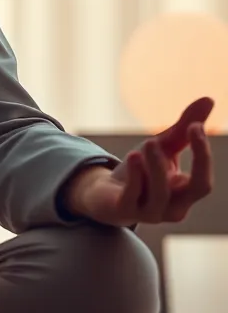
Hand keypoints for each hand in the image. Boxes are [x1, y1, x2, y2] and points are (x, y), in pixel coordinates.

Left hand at [71, 97, 215, 227]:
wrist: (104, 194)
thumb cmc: (139, 172)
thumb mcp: (161, 147)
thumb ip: (183, 129)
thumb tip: (209, 99)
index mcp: (186, 194)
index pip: (205, 180)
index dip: (204, 153)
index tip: (195, 125)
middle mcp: (174, 208)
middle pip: (196, 188)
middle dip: (195, 160)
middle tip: (187, 129)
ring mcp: (150, 213)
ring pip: (161, 194)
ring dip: (156, 166)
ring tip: (149, 142)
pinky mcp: (124, 211)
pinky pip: (133, 196)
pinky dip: (135, 176)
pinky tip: (133, 156)